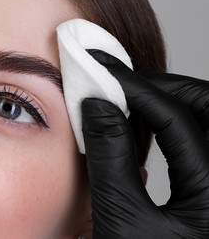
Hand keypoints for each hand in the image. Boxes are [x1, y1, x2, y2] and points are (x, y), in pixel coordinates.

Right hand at [82, 50, 208, 238]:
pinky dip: (178, 123)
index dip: (134, 89)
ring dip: (172, 102)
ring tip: (131, 100)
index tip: (102, 75)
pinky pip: (204, 141)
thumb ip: (110, 157)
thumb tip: (97, 107)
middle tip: (120, 85)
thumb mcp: (121, 219)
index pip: (176, 117)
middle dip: (162, 87)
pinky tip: (149, 127)